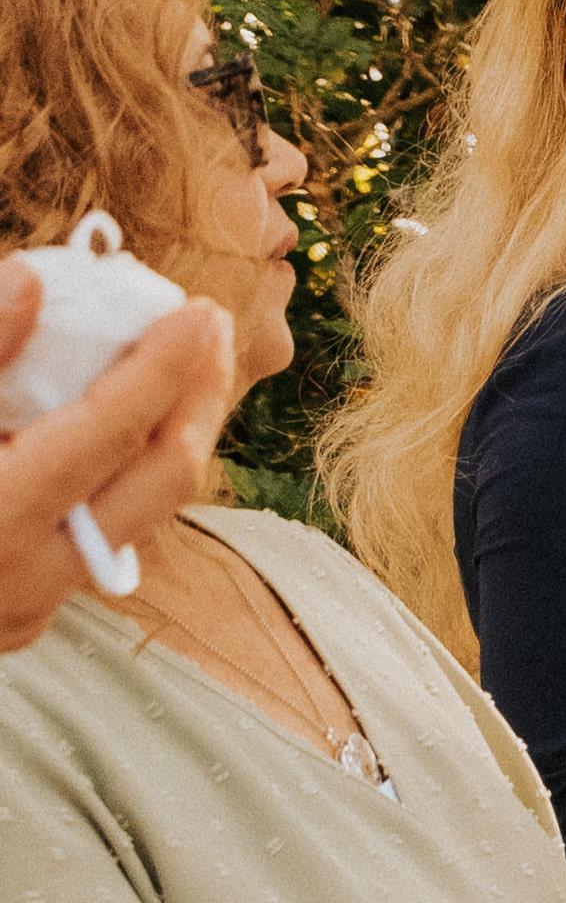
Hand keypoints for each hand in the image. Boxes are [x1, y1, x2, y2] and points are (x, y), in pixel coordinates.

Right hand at [0, 280, 238, 657]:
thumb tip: (31, 282)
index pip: (105, 433)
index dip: (159, 368)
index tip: (193, 310)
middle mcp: (18, 573)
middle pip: (160, 478)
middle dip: (197, 396)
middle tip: (209, 327)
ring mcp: (25, 605)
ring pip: (143, 512)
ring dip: (174, 433)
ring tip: (188, 366)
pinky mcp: (23, 620)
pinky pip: (103, 538)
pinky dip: (126, 475)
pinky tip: (131, 425)